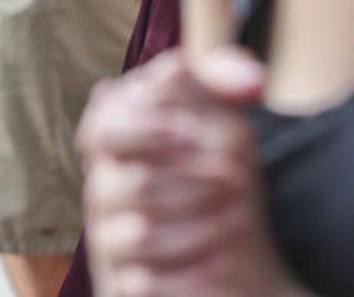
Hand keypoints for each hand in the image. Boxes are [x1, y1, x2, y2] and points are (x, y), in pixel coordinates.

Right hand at [80, 47, 298, 296]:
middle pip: (124, 181)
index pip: (102, 126)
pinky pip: (142, 283)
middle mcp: (104, 194)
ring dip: (197, 223)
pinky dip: (189, 272)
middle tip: (236, 177)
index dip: (145, 128)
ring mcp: (111, 244)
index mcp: (116, 150)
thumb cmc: (220, 187)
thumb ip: (221, 85)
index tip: (195, 131)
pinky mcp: (124, 287)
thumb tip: (250, 77)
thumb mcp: (223, 126)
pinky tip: (222, 261)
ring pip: (137, 233)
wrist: (241, 272)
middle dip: (186, 179)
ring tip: (240, 217)